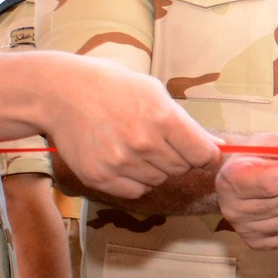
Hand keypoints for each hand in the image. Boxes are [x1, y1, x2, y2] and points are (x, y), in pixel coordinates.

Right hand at [48, 61, 220, 198]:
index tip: (197, 150)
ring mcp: (121, 163)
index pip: (204, 155)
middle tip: (154, 137)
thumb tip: (217, 147)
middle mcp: (144, 143)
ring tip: (132, 144)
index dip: (204, 154)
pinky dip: (133, 180)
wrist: (61, 92)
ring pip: (159, 180)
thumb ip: (186, 123)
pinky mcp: (100, 177)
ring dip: (153, 167)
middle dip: (176, 156)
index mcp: (163, 118)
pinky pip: (135, 191)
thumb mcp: (154, 92)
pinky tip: (120, 158)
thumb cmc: (112, 87)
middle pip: (182, 168)